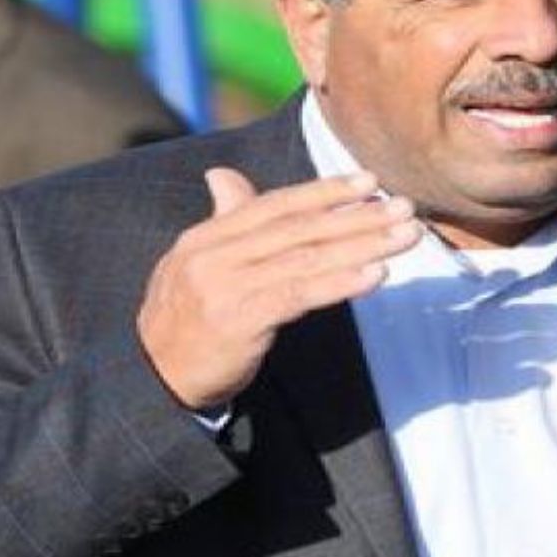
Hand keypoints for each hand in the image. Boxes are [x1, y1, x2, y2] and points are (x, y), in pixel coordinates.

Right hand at [137, 167, 421, 408]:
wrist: (151, 380)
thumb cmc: (187, 322)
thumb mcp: (198, 265)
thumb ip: (224, 223)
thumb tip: (224, 176)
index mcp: (206, 237)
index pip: (275, 205)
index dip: (324, 191)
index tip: (370, 181)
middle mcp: (214, 255)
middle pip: (299, 228)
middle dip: (357, 216)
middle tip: (405, 207)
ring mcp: (224, 287)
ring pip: (306, 258)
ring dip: (363, 245)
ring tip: (405, 238)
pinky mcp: (239, 321)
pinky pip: (300, 295)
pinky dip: (342, 283)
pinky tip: (376, 275)